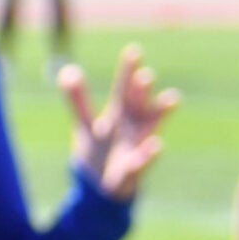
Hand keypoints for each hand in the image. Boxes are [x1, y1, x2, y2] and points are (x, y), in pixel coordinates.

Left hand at [61, 44, 176, 200]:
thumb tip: (67, 70)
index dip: (127, 71)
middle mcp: (132, 127)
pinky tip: (155, 146)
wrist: (103, 188)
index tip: (134, 50)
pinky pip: (142, 162)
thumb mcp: (85, 125)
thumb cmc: (100, 151)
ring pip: (150, 128)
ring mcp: (136, 147)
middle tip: (145, 75)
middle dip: (142, 91)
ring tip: (171, 99)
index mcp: (119, 115)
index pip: (123, 89)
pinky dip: (149, 154)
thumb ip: (77, 100)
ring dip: (159, 115)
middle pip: (137, 105)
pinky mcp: (134, 170)